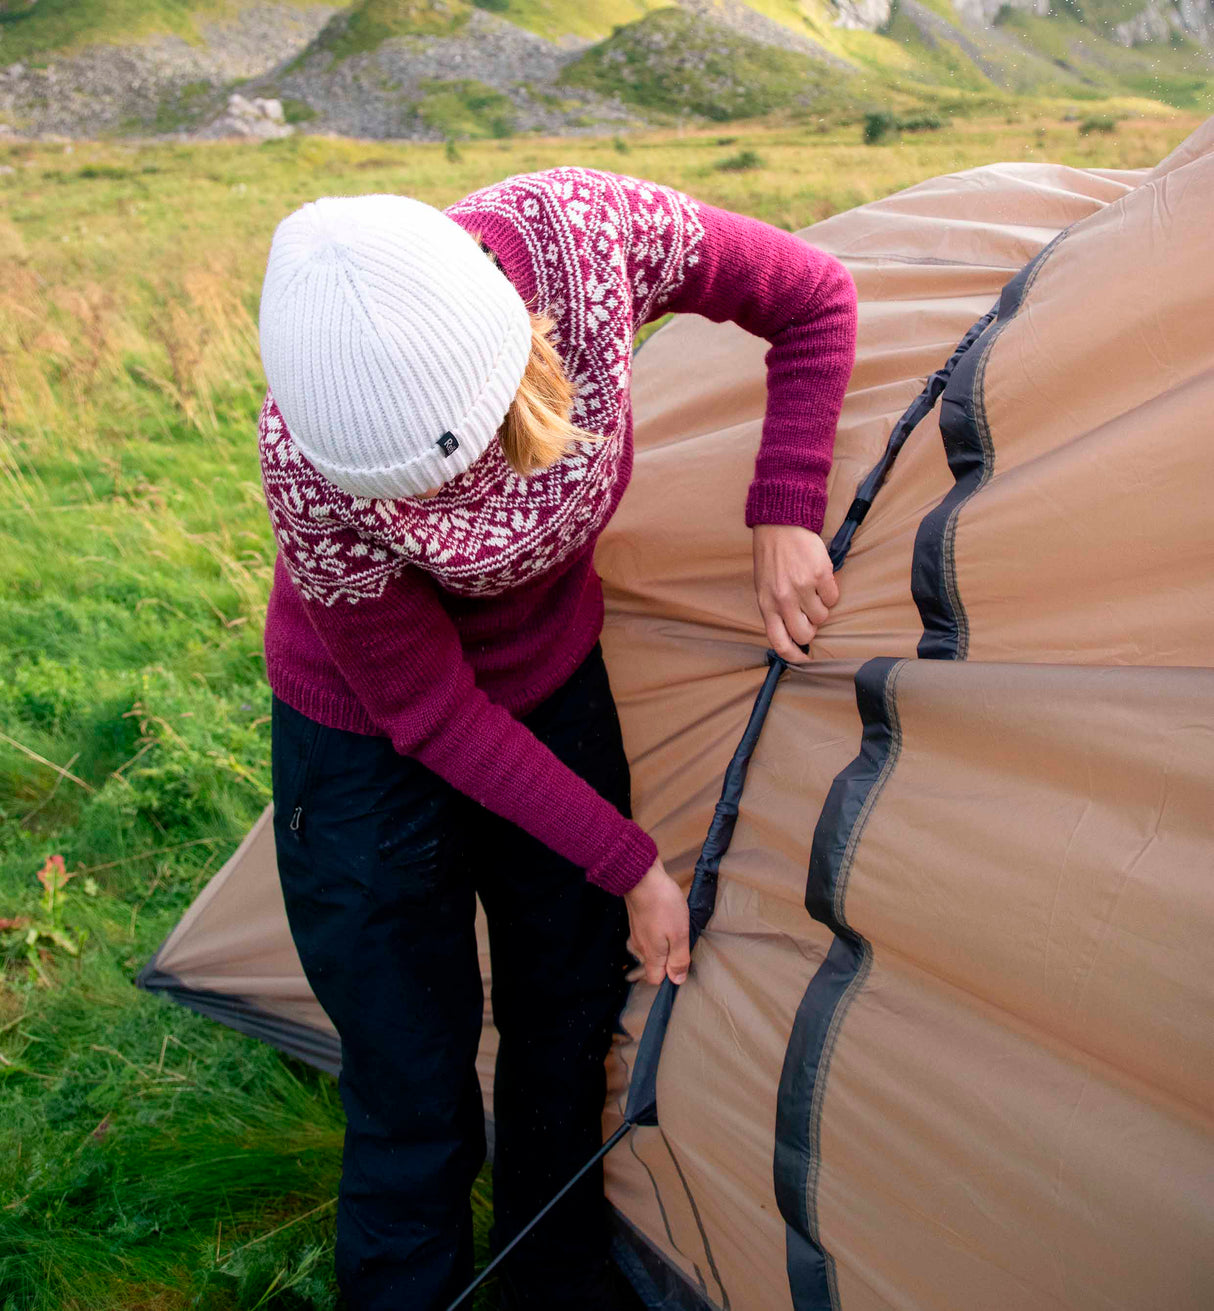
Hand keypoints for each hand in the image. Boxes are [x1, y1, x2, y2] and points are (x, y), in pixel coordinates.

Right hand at [624, 857, 690, 985]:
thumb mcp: (679, 934)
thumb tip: (677, 980)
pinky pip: (649, 933)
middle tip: (683, 942)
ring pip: (651, 948)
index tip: (682, 963)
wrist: (643, 877)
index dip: (669, 977)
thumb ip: (679, 959)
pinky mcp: (638, 919)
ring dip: (664, 943)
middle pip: (653, 964)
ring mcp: (637, 932)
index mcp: (651, 954)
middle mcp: (640, 946)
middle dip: (668, 959)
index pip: (655, 979)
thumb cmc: (663, 904)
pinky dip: (658, 930)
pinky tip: (667, 918)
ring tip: (677, 928)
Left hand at [753, 524, 838, 664]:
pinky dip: (830, 592)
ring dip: (821, 608)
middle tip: (809, 614)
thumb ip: (776, 611)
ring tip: (812, 591)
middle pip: (806, 634)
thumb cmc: (771, 559)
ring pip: (823, 617)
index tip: (804, 660)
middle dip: (812, 629)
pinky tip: (820, 580)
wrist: (779, 525)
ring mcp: (803, 587)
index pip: (779, 642)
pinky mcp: (820, 574)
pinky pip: (833, 597)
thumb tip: (794, 635)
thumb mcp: (764, 588)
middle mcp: (784, 599)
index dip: (794, 656)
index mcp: (767, 605)